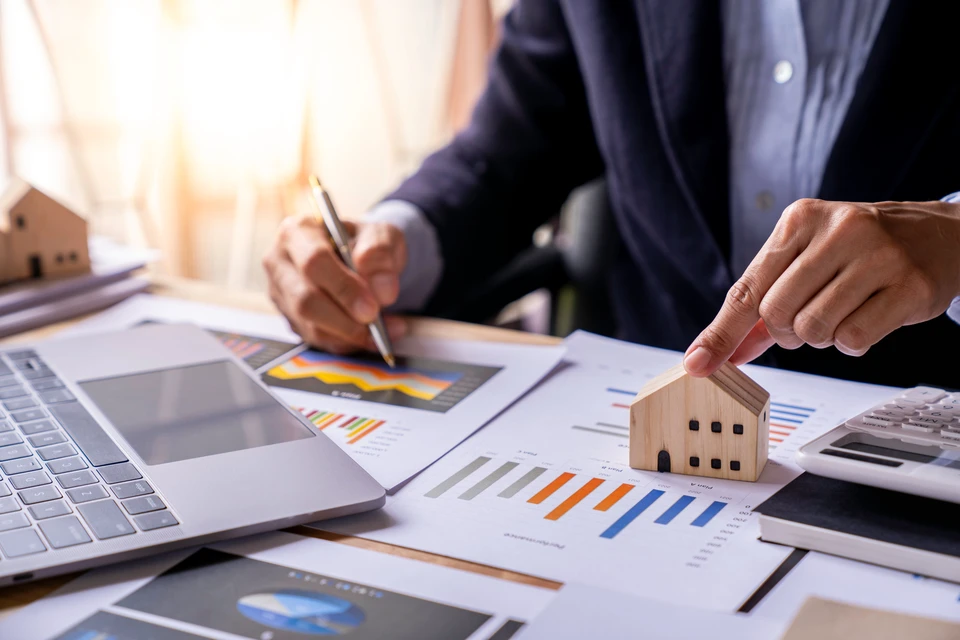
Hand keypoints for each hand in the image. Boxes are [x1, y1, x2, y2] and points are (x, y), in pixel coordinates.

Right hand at [263, 216, 407, 352]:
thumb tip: (382, 291)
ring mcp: (280, 293)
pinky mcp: (290, 317)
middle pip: (305, 300)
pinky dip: (346, 342)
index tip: (372, 306)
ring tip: (382, 332)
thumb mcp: (381, 235)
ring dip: (349, 334)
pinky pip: (316, 339)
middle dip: (344, 318)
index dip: (344, 288)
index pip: (314, 262)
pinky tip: (369, 336)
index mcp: (298, 231)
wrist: (360, 258)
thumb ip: (381, 255)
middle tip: (376, 323)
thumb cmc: (365, 243)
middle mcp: (279, 262)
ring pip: (309, 325)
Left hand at [684, 198, 959, 375]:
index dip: (720, 333)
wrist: (939, 235)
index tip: (698, 363)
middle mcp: (839, 230)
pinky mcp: (910, 284)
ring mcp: (878, 255)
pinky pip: (854, 338)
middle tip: (808, 318)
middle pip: (775, 314)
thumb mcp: (805, 260)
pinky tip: (866, 317)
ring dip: (820, 337)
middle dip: (785, 332)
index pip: (746, 289)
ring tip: (840, 312)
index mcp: (800, 219)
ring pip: (813, 329)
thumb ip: (760, 304)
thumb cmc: (861, 250)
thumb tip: (721, 350)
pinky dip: (851, 342)